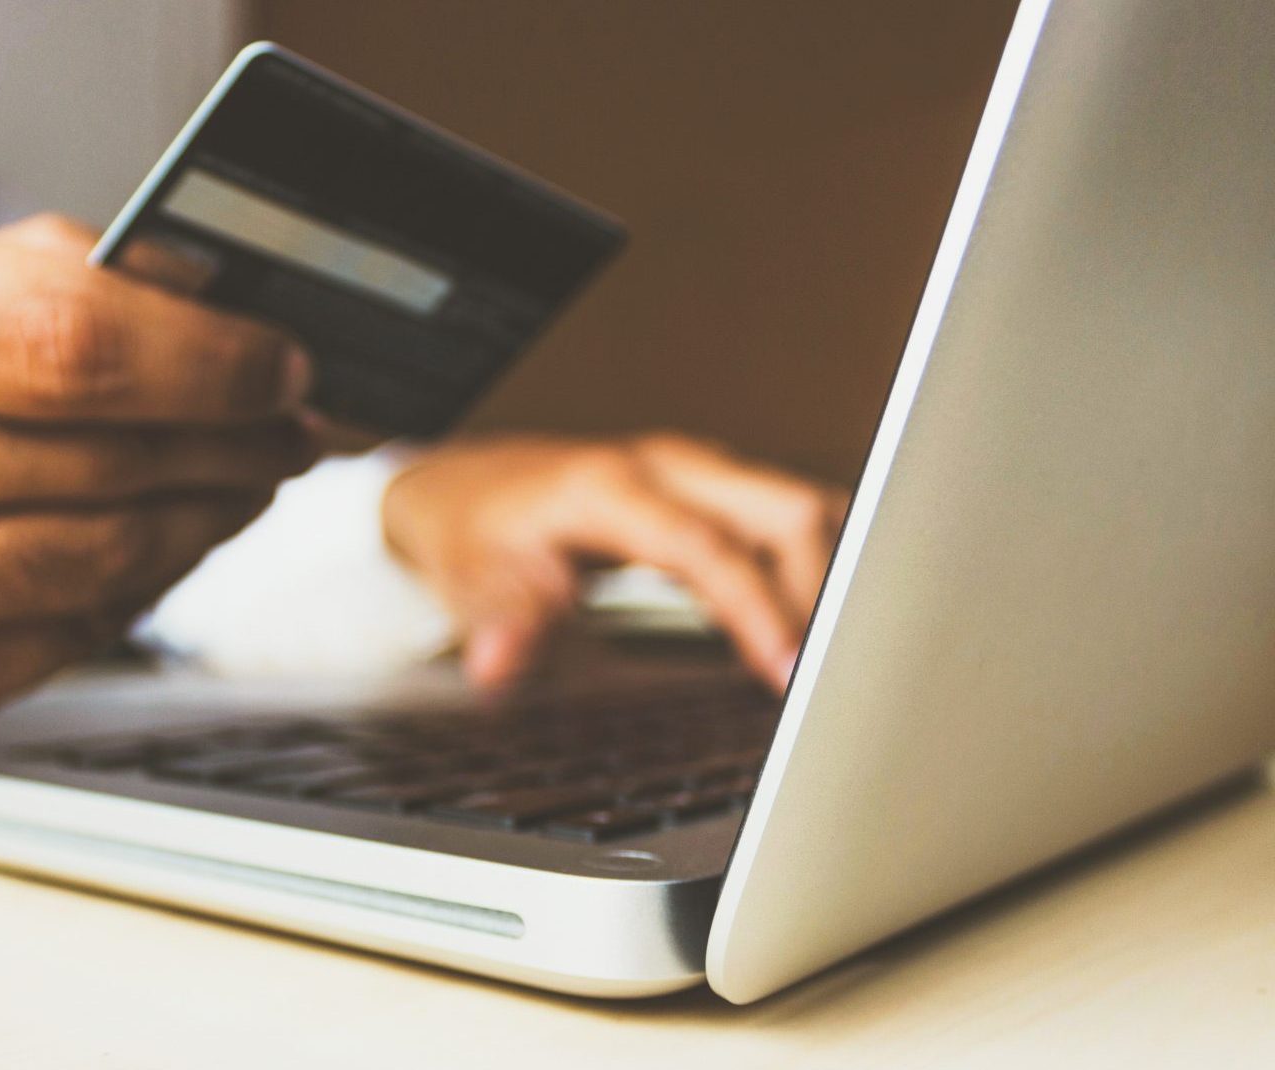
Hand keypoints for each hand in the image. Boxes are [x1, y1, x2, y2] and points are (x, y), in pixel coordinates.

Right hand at [0, 215, 316, 755]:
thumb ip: (11, 288)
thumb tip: (205, 302)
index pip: (64, 337)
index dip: (207, 353)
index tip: (281, 359)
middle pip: (101, 450)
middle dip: (231, 436)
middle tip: (289, 425)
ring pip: (103, 556)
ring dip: (204, 518)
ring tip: (241, 482)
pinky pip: (68, 636)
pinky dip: (135, 591)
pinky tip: (155, 552)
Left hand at [382, 433, 847, 691]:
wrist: (466, 486)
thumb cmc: (474, 531)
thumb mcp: (470, 578)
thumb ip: (501, 619)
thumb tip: (497, 664)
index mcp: (611, 486)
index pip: (708, 547)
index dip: (756, 609)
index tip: (788, 671)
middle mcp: (668, 466)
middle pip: (785, 510)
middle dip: (824, 591)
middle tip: (836, 677)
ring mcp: (698, 471)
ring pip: (801, 508)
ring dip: (833, 577)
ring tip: (847, 658)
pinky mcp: (713, 489)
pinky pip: (789, 519)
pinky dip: (819, 566)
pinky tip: (826, 624)